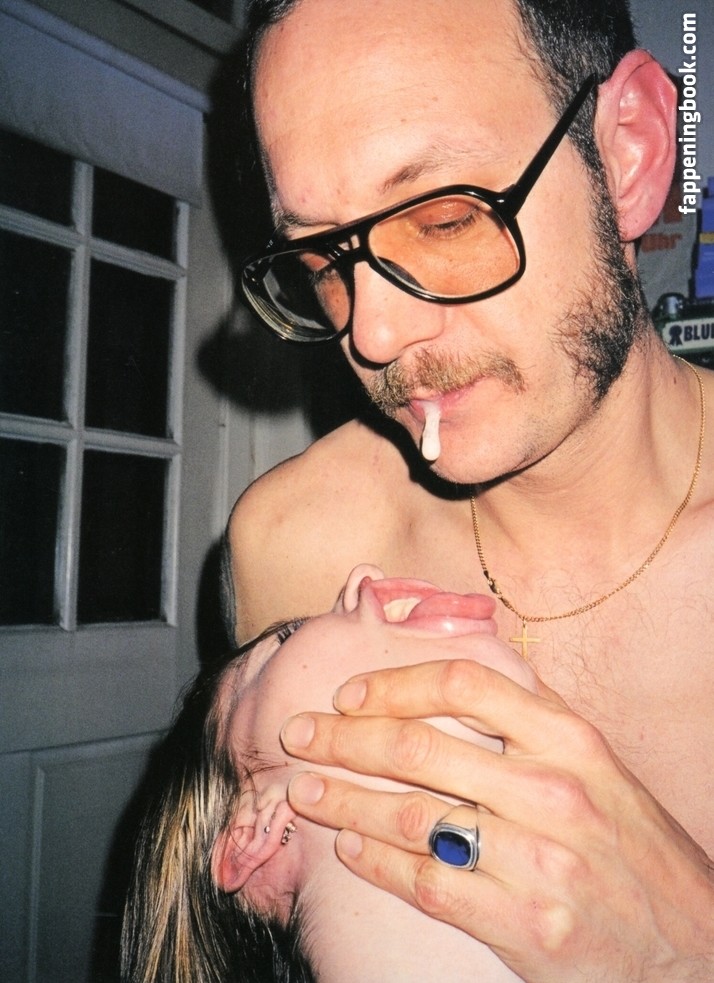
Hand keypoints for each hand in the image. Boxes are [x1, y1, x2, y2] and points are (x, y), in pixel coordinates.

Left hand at [281, 658, 713, 981]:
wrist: (691, 944)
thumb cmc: (633, 845)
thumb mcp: (598, 764)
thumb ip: (533, 720)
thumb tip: (458, 674)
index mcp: (570, 739)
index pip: (465, 683)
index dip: (395, 683)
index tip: (351, 694)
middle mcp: (552, 790)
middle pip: (421, 746)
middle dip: (345, 738)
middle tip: (299, 736)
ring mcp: (537, 859)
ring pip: (410, 815)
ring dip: (344, 800)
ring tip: (304, 791)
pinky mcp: (523, 924)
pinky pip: (428, 883)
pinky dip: (378, 863)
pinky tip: (350, 849)